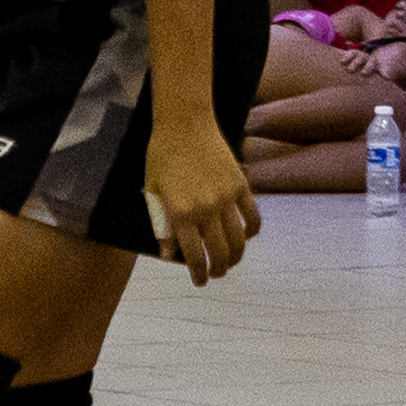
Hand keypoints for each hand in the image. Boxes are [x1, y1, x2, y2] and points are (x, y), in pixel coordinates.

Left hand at [146, 118, 259, 284]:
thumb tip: (167, 254)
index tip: (199, 282)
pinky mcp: (241, 186)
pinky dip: (252, 232)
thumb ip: (161, 223)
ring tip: (229, 262)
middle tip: (215, 274)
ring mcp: (226, 198)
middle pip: (219, 252)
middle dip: (218, 269)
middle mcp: (206, 209)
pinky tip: (246, 237)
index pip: (193, 255)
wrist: (184, 124)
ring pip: (239, 240)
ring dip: (236, 256)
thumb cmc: (161, 155)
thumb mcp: (152, 190)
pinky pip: (253, 217)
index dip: (197, 273)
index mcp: (180, 212)